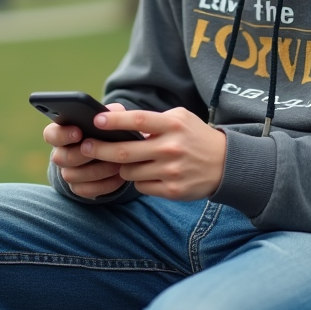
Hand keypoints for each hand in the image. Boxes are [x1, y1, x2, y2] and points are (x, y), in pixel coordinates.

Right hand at [44, 103, 130, 198]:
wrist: (110, 154)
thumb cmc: (106, 131)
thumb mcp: (109, 119)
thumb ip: (109, 112)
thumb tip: (111, 112)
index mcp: (62, 134)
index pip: (51, 134)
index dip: (62, 134)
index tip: (79, 132)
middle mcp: (60, 154)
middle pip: (60, 157)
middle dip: (81, 154)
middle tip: (101, 149)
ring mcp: (68, 173)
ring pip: (72, 176)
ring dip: (96, 170)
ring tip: (116, 163)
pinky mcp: (79, 188)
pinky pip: (86, 191)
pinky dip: (104, 184)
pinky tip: (119, 176)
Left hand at [79, 107, 226, 200]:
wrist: (225, 164)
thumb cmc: (194, 136)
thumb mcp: (178, 119)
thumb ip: (151, 120)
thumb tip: (115, 119)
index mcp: (172, 125)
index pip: (136, 121)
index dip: (113, 121)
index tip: (95, 121)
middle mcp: (171, 148)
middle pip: (124, 152)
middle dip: (99, 150)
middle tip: (84, 148)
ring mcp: (171, 171)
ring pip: (129, 172)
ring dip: (122, 168)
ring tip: (128, 161)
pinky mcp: (172, 190)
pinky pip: (141, 186)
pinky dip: (139, 180)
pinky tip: (148, 174)